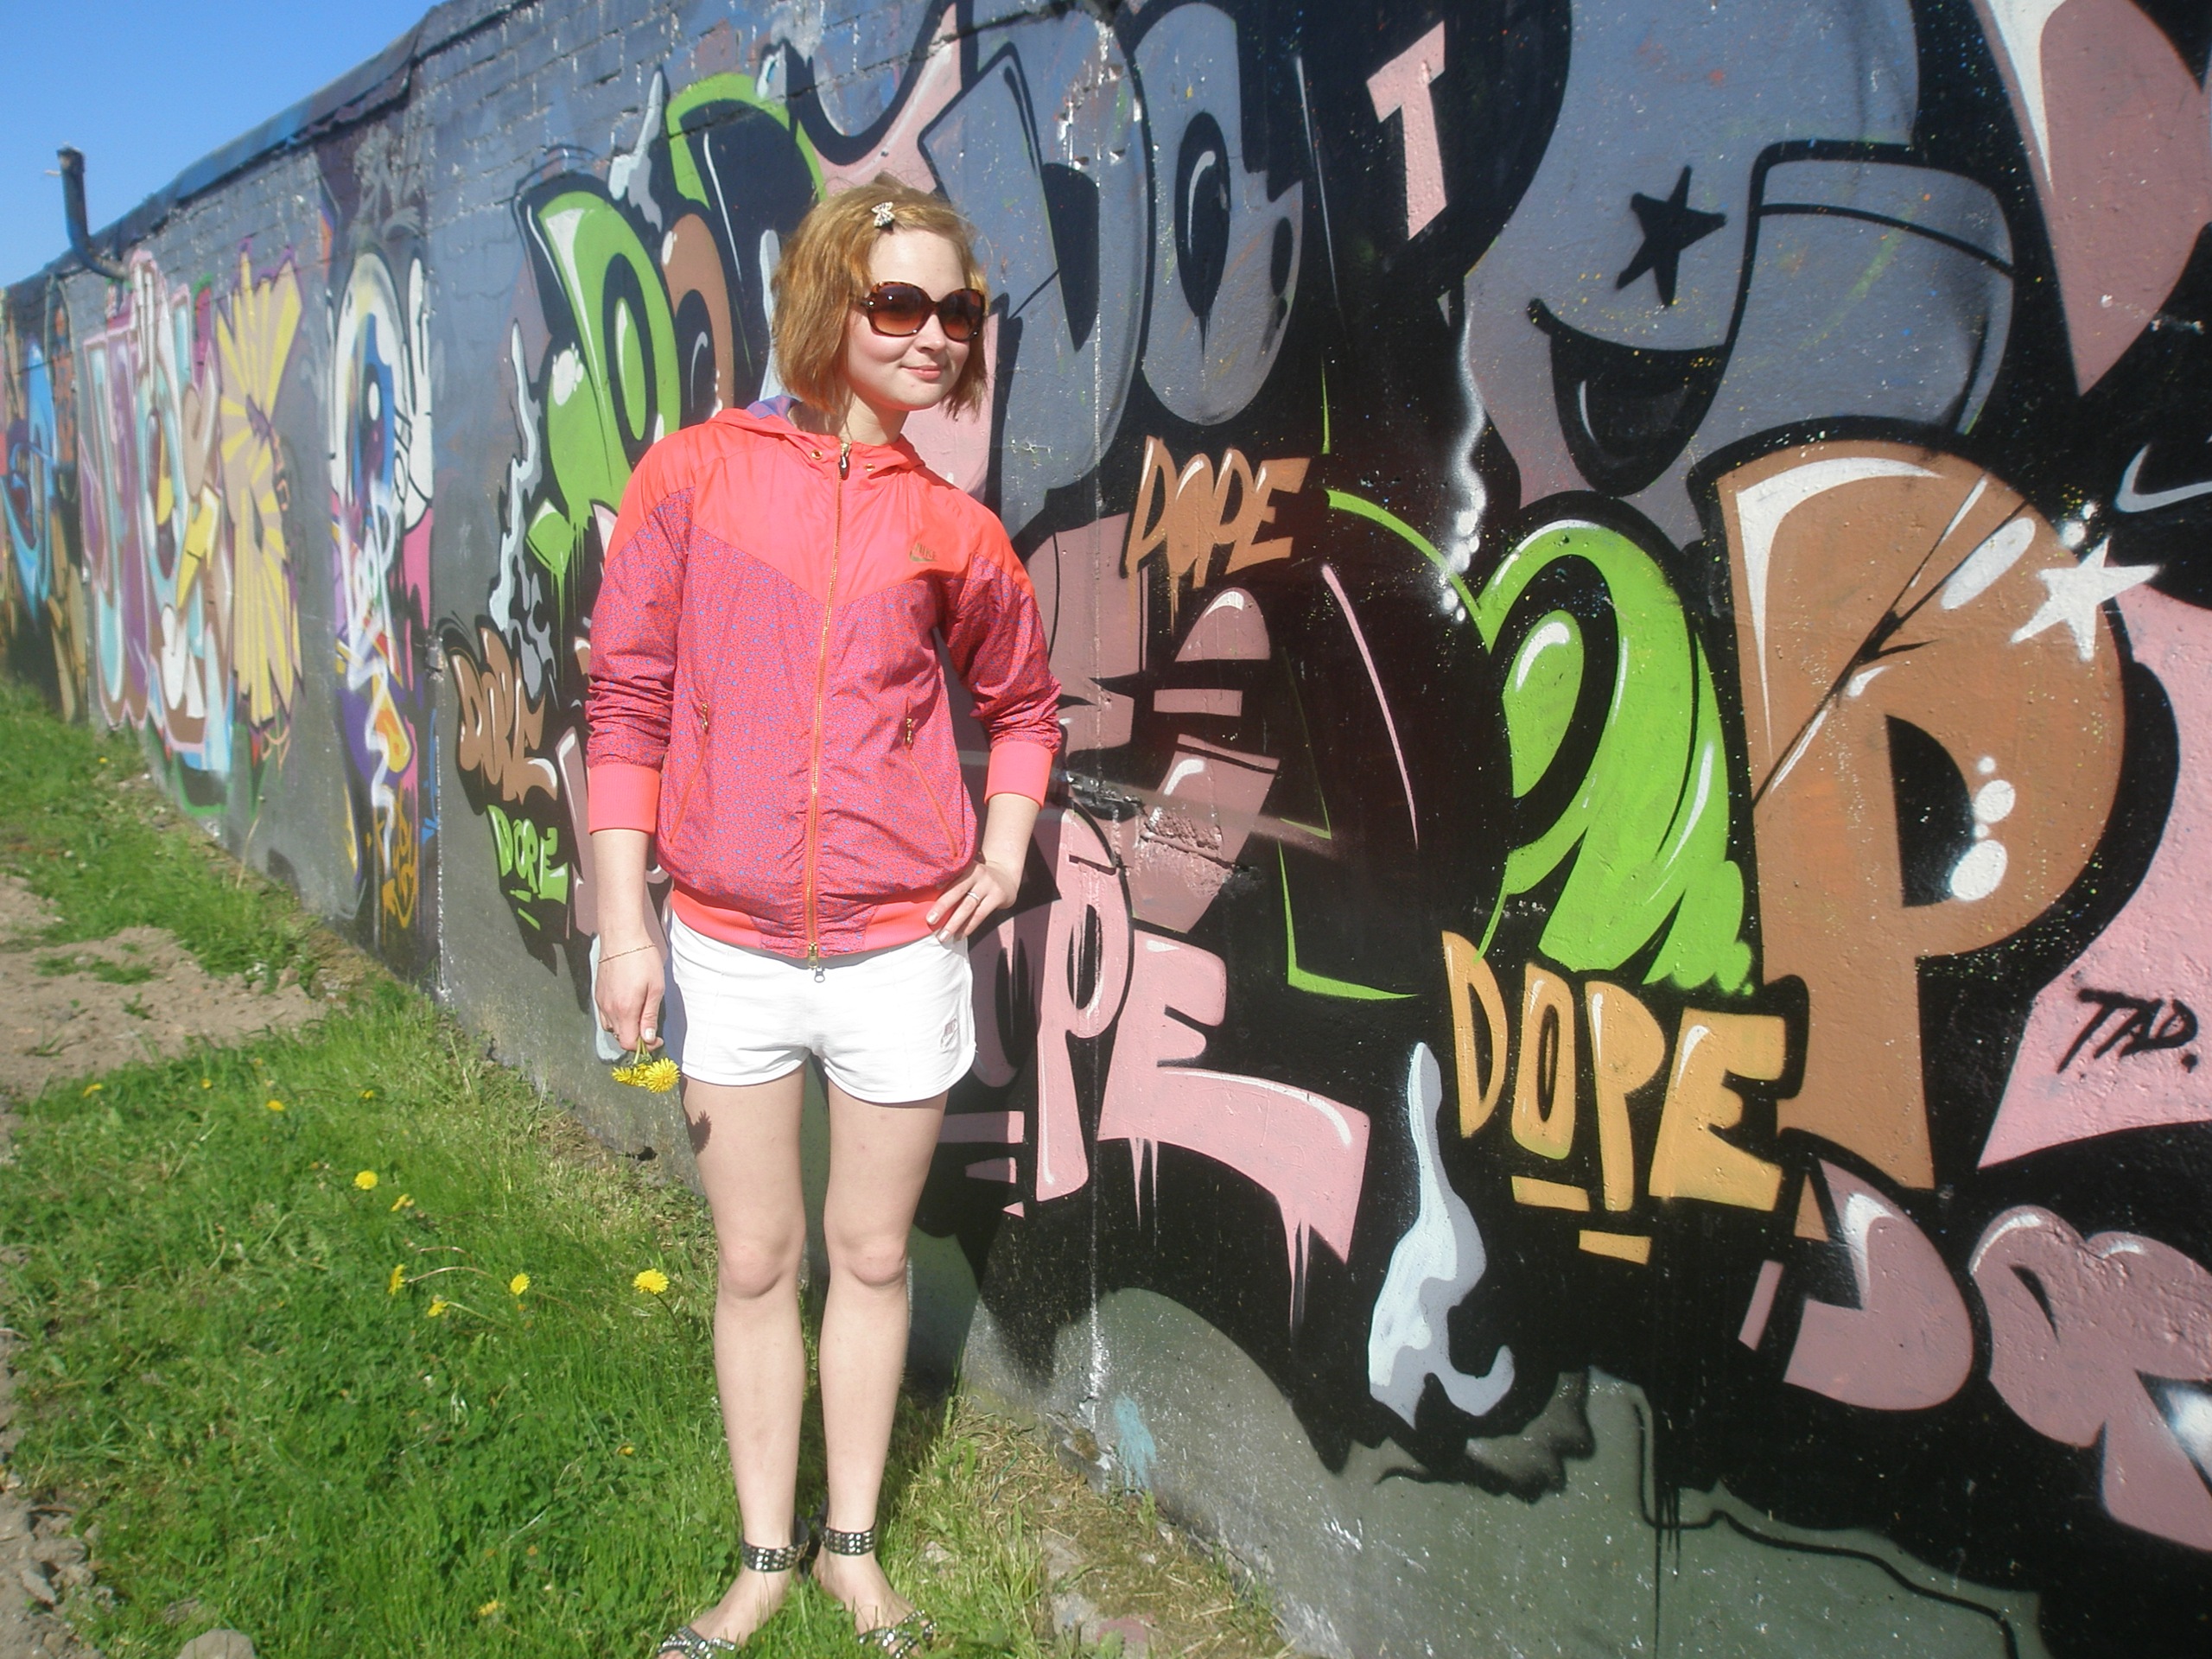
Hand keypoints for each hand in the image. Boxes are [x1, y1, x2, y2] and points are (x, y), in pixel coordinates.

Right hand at [595, 938, 665, 1052]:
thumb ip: (649, 1016)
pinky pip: (605, 1016)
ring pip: (611, 1028)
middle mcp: (609, 1009)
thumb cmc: (642, 959)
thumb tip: (648, 1039)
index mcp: (624, 1010)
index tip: (656, 1039)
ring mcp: (601, 1002)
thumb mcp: (655, 988)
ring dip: (626, 1029)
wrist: (621, 937)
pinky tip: (628, 1008)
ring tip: (640, 1017)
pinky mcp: (598, 994)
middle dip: (637, 1039)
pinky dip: (617, 1019)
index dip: (645, 1047)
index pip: (629, 1043)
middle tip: (651, 1028)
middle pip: (620, 1037)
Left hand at [928, 858, 1020, 941]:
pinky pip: (980, 915)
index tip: (928, 891)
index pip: (951, 875)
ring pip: (969, 907)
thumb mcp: (966, 871)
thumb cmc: (976, 878)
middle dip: (942, 907)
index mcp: (966, 865)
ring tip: (942, 937)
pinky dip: (968, 927)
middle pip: (957, 891)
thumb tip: (926, 897)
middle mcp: (978, 873)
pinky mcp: (998, 896)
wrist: (1006, 875)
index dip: (940, 883)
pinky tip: (958, 936)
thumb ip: (952, 879)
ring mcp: (989, 885)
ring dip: (954, 923)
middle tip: (930, 921)